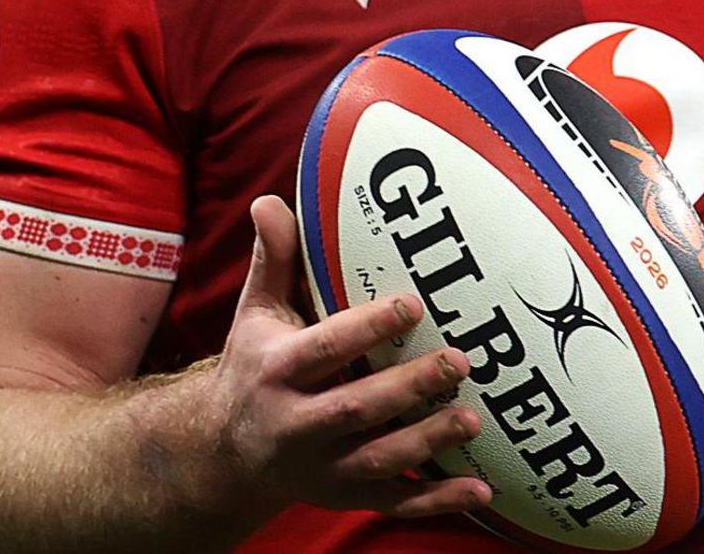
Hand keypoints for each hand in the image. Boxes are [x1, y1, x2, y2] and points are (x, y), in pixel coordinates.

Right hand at [205, 195, 492, 517]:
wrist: (222, 453)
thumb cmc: (254, 367)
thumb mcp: (256, 314)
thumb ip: (274, 259)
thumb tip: (270, 200)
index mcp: (276, 370)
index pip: (324, 347)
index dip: (367, 328)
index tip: (414, 304)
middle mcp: (295, 424)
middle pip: (354, 409)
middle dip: (408, 388)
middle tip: (459, 360)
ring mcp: (321, 467)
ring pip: (377, 460)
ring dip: (427, 444)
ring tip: (473, 419)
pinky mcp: (343, 496)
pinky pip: (393, 503)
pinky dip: (436, 502)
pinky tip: (480, 491)